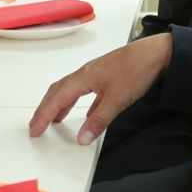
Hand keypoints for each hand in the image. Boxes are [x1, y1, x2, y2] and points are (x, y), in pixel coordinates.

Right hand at [29, 32, 172, 144]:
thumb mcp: (118, 99)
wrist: (157, 53)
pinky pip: (86, 92)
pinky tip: (85, 114)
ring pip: (71, 90)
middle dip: (45, 109)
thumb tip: (82, 138)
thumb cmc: (138, 68)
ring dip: (60, 105)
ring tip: (54, 119)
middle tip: (37, 126)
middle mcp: (87, 73)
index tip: (35, 130)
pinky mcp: (107, 76)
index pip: (57, 98)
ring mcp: (96, 74)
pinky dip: (79, 103)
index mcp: (85, 77)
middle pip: (58, 91)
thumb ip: (99, 120)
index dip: (43, 115)